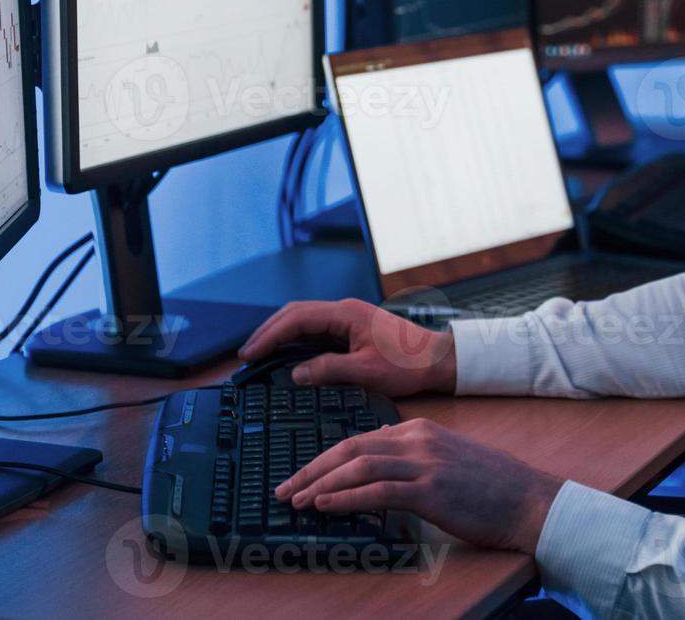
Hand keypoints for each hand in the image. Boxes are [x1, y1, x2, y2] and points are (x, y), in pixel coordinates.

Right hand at [239, 298, 456, 397]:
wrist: (437, 359)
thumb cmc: (408, 364)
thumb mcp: (366, 372)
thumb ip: (328, 370)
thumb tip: (295, 374)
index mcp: (346, 314)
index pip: (296, 319)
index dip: (269, 335)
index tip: (250, 353)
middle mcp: (344, 310)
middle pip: (295, 314)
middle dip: (268, 332)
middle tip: (247, 354)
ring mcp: (348, 317)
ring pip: (304, 320)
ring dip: (280, 335)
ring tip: (259, 354)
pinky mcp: (352, 328)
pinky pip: (316, 330)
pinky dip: (296, 340)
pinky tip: (286, 355)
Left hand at [276, 418, 564, 554]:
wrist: (529, 501)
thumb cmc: (490, 488)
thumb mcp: (446, 461)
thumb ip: (412, 460)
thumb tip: (375, 470)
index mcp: (419, 430)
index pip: (359, 439)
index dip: (324, 459)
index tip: (301, 476)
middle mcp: (418, 439)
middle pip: (350, 448)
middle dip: (312, 470)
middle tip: (284, 489)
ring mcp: (425, 463)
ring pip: (358, 466)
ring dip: (321, 484)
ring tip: (296, 500)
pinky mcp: (431, 489)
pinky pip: (378, 490)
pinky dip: (346, 498)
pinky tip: (325, 506)